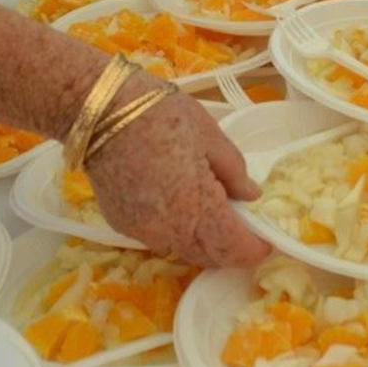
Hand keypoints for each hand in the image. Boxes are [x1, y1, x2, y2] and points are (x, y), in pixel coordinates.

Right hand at [88, 81, 271, 266]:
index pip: (232, 247)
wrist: (100, 110)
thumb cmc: (160, 114)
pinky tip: (179, 204)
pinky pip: (158, 238)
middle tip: (245, 228)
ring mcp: (141, 231)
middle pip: (207, 256)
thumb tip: (251, 196)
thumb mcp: (210, 134)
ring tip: (214, 213)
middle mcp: (168, 230)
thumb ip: (234, 171)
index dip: (254, 249)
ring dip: (202, 242)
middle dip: (230, 249)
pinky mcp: (121, 224)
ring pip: (182, 250)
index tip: (267, 241)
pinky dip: (176, 230)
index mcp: (195, 207)